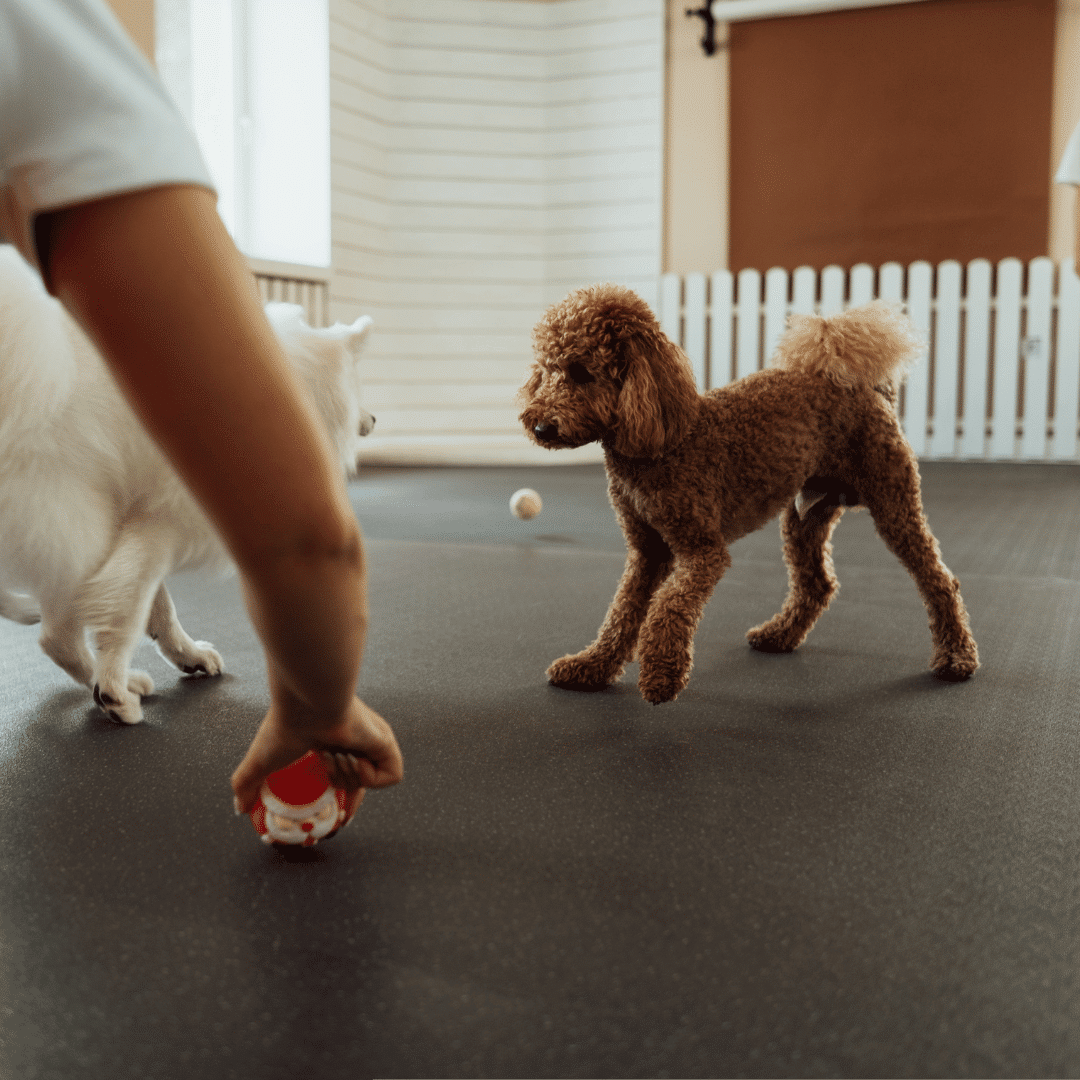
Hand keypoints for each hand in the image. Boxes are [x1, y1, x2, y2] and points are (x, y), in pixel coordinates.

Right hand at [230, 695, 402, 813]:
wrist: (308, 705)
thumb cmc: (286, 726)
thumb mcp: (260, 762)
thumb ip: (246, 785)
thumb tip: (239, 809)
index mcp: (332, 746)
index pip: (343, 780)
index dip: (341, 802)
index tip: (333, 820)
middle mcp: (356, 743)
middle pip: (360, 784)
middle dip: (347, 799)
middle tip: (333, 803)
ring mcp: (374, 742)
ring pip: (370, 781)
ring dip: (346, 777)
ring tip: (329, 755)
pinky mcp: (388, 742)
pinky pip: (390, 776)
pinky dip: (369, 777)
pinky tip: (350, 758)